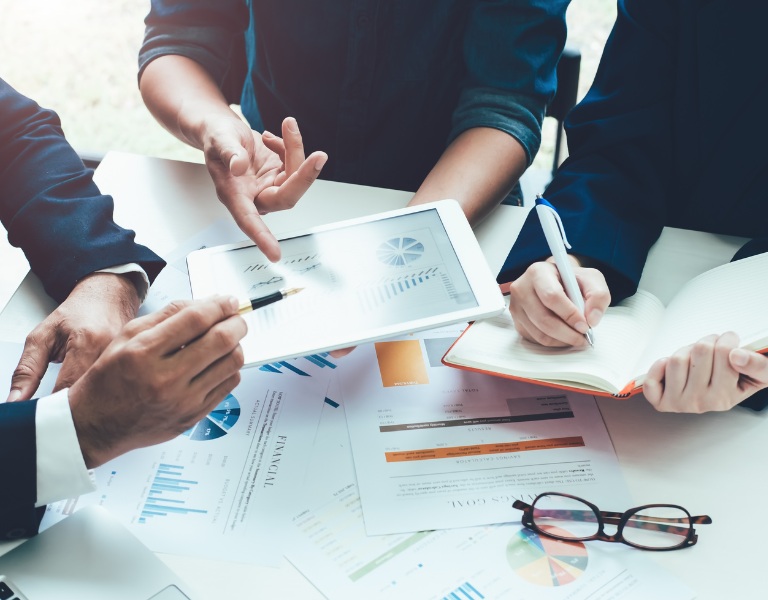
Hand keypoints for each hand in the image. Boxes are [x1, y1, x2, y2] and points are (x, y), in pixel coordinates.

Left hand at [7, 273, 141, 402]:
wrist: (109, 296)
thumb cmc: (79, 312)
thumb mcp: (43, 335)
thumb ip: (27, 369)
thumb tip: (17, 399)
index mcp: (87, 342)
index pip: (68, 388)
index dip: (55, 407)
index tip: (47, 415)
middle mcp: (112, 351)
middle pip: (92, 396)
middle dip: (75, 409)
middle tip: (63, 412)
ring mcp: (129, 358)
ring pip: (108, 396)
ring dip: (93, 403)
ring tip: (83, 402)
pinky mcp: (138, 364)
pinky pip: (120, 389)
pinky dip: (107, 396)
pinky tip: (101, 394)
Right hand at [68, 296, 246, 467]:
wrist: (95, 426)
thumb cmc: (109, 379)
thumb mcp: (126, 336)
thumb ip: (167, 315)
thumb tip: (206, 302)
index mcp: (144, 352)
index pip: (195, 320)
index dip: (219, 305)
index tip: (228, 301)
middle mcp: (165, 378)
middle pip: (221, 340)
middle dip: (236, 323)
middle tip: (236, 318)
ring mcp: (182, 400)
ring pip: (231, 363)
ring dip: (236, 345)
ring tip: (228, 340)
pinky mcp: (193, 416)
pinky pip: (228, 385)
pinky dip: (230, 368)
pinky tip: (218, 363)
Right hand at [201, 115, 326, 261]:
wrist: (223, 129)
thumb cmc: (216, 138)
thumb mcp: (219, 138)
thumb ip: (229, 153)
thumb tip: (238, 166)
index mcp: (234, 194)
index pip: (249, 221)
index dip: (261, 238)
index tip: (274, 254)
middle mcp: (254, 195)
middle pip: (286, 196)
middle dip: (304, 176)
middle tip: (319, 156)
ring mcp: (270, 185)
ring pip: (296, 176)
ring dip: (296, 150)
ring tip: (287, 126)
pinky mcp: (281, 175)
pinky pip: (296, 164)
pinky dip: (291, 146)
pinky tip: (272, 138)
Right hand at [507, 256, 609, 346]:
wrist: (556, 282)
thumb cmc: (571, 280)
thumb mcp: (591, 279)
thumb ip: (598, 295)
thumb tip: (592, 319)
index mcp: (538, 272)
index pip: (551, 296)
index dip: (569, 314)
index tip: (585, 325)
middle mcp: (522, 288)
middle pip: (543, 319)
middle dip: (567, 333)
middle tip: (583, 337)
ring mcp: (516, 306)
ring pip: (540, 333)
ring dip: (562, 340)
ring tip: (577, 337)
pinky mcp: (517, 321)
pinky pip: (536, 339)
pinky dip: (554, 342)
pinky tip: (564, 335)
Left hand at [643, 332, 767, 412]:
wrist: (721, 393)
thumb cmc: (739, 379)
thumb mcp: (762, 373)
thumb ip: (759, 365)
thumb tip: (736, 356)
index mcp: (726, 397)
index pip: (725, 352)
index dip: (728, 339)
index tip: (731, 342)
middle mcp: (703, 403)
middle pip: (700, 351)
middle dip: (707, 342)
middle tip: (712, 349)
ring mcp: (680, 403)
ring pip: (677, 359)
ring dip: (686, 350)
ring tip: (696, 357)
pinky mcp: (662, 402)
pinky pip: (651, 381)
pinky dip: (658, 367)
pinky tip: (670, 364)